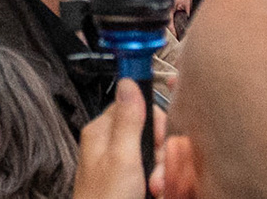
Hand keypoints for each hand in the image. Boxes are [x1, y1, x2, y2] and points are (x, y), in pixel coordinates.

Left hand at [72, 78, 154, 198]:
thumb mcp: (122, 157)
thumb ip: (128, 119)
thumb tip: (129, 79)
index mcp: (102, 131)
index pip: (135, 105)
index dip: (154, 122)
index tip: (161, 139)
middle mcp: (111, 145)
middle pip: (150, 133)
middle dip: (162, 153)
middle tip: (156, 173)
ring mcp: (121, 166)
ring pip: (156, 156)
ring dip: (164, 173)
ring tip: (156, 190)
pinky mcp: (132, 184)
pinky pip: (155, 174)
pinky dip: (160, 185)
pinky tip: (157, 195)